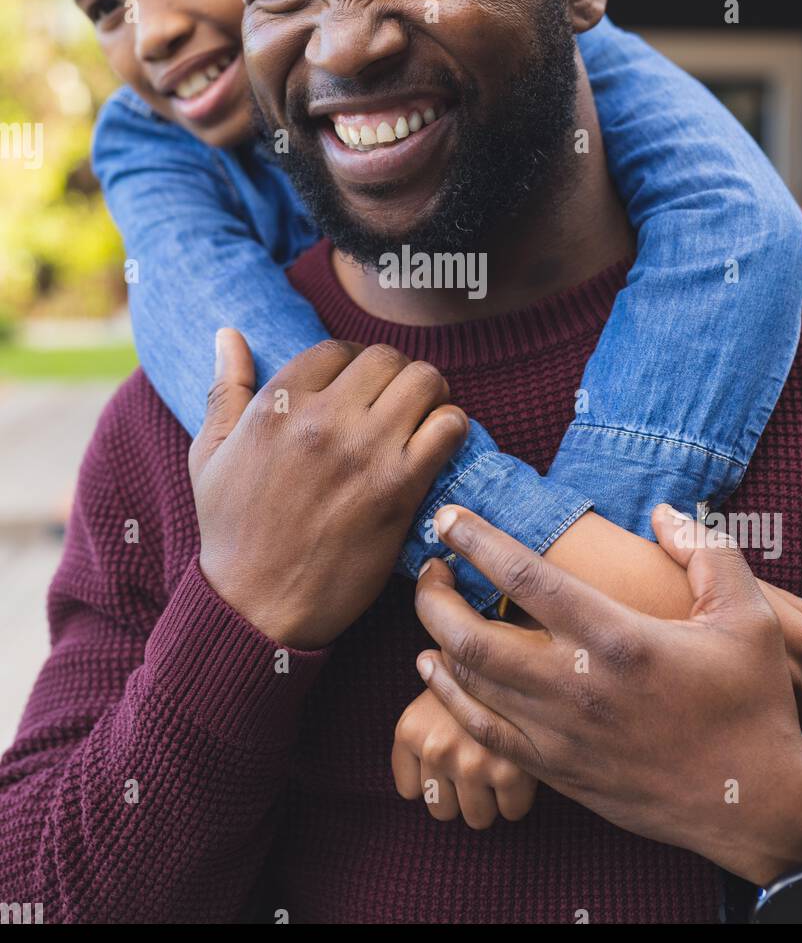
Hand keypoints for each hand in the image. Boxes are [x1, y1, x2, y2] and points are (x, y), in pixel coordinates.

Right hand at [189, 329, 466, 648]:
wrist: (256, 608)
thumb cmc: (231, 532)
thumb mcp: (209, 454)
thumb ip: (226, 388)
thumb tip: (228, 335)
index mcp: (276, 405)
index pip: (337, 348)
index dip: (353, 363)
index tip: (358, 389)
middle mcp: (322, 419)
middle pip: (386, 358)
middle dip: (395, 374)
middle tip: (395, 402)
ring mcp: (365, 451)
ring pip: (424, 381)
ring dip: (429, 394)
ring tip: (421, 416)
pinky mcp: (399, 488)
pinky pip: (447, 426)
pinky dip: (450, 427)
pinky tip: (435, 446)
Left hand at [392, 687, 537, 828]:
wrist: (515, 653)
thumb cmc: (474, 677)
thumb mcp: (433, 695)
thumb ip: (420, 737)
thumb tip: (417, 789)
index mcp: (409, 730)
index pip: (411, 791)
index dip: (434, 777)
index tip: (452, 757)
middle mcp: (436, 749)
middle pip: (442, 810)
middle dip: (461, 794)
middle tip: (479, 763)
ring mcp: (471, 763)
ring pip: (477, 817)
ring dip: (491, 799)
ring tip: (500, 766)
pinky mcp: (509, 771)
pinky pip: (512, 811)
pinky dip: (520, 797)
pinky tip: (522, 770)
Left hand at [414, 504, 801, 886]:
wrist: (752, 802)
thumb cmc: (750, 703)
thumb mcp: (748, 615)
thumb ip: (705, 551)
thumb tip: (661, 513)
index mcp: (617, 638)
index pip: (523, 576)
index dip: (475, 540)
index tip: (446, 517)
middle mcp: (576, 686)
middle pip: (472, 635)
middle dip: (434, 595)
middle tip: (429, 565)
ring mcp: (560, 735)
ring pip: (470, 683)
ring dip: (436, 638)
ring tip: (431, 606)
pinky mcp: (556, 771)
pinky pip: (482, 730)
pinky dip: (449, 696)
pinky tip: (436, 670)